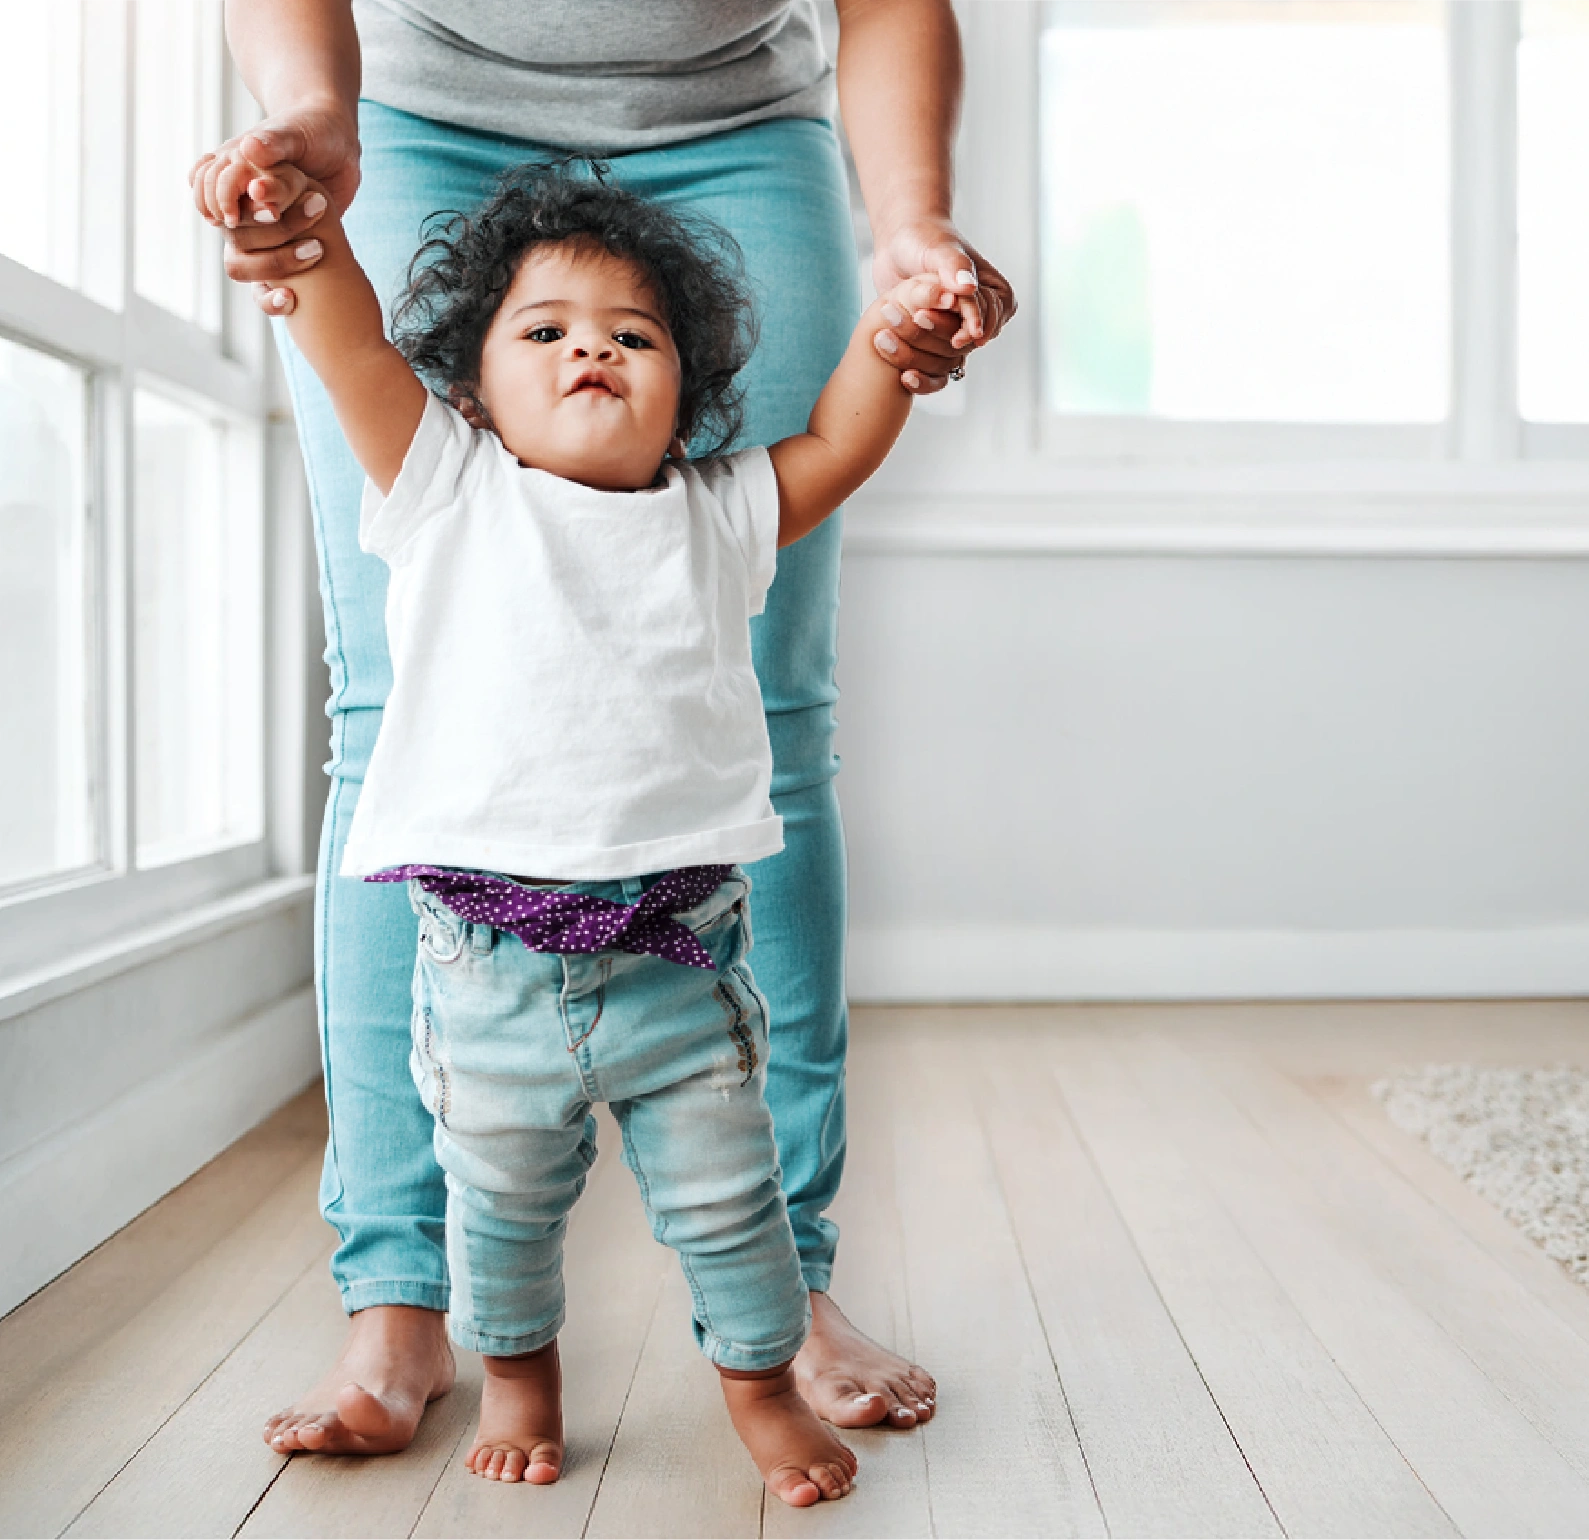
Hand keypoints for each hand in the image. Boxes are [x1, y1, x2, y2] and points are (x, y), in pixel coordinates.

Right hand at [188, 101, 357, 304]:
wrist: (338, 149)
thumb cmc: (313, 130)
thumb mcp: (295, 132)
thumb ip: (273, 143)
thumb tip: (249, 151)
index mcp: (231, 169)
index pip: (206, 191)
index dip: (225, 203)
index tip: (258, 208)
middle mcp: (239, 202)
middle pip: (228, 232)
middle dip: (262, 234)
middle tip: (299, 223)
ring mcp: (258, 229)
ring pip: (240, 262)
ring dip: (272, 267)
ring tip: (317, 250)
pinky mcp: (279, 249)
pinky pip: (261, 282)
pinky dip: (271, 294)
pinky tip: (292, 297)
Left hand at [872, 218, 1017, 393]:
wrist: (900, 247)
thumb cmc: (925, 239)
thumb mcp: (939, 249)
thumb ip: (954, 266)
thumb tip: (968, 287)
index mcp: (997, 294)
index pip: (991, 317)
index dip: (973, 325)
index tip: (957, 335)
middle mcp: (984, 318)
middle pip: (970, 341)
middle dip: (943, 334)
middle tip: (917, 317)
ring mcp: (960, 333)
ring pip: (951, 357)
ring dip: (925, 355)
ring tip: (895, 338)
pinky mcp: (938, 346)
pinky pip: (937, 370)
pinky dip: (922, 376)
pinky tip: (905, 377)